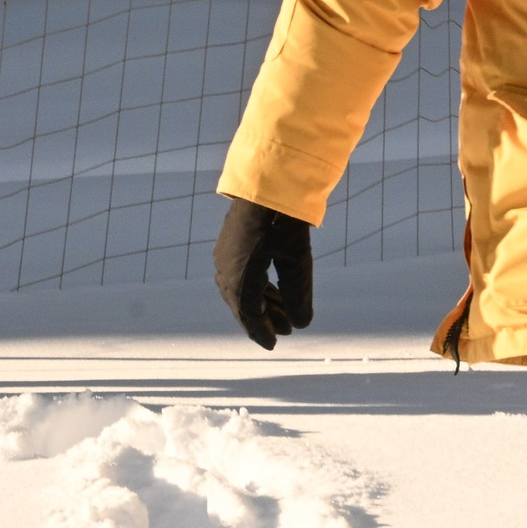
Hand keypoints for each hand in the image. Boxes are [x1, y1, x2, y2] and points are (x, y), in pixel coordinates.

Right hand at [214, 197, 314, 349]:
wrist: (266, 181)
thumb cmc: (284, 222)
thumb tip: (301, 324)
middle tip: (286, 330)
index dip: (262, 332)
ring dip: (261, 302)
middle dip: (264, 318)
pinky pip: (239, 274)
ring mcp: (225, 255)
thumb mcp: (297, 261)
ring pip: (241, 289)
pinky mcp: (230, 242)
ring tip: (283, 312)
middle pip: (243, 305)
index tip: (273, 346)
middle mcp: (226, 269)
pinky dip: (255, 286)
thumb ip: (298, 295)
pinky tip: (269, 287)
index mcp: (239, 279)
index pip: (249, 316)